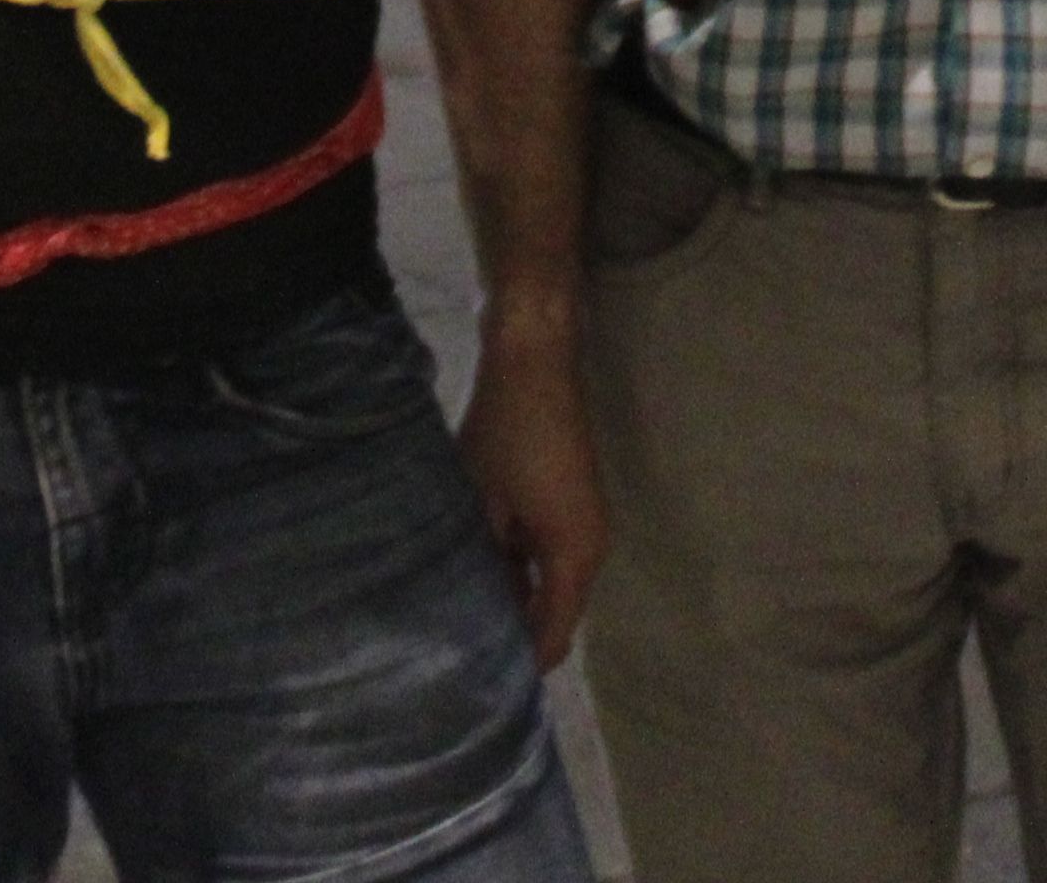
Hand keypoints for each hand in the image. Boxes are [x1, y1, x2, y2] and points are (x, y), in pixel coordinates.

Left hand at [451, 308, 606, 668]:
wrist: (534, 357)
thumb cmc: (506, 429)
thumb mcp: (482, 502)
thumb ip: (484, 565)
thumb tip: (469, 615)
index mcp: (575, 554)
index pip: (551, 637)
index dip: (518, 666)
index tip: (477, 689)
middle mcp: (590, 547)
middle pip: (553, 615)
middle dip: (511, 635)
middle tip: (456, 655)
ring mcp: (585, 525)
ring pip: (548, 585)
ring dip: (512, 597)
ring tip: (457, 613)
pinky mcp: (572, 505)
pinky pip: (546, 555)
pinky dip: (516, 567)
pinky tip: (473, 565)